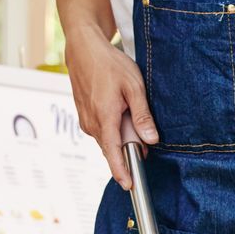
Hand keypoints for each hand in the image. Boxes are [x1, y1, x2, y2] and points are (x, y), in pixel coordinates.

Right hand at [64, 26, 158, 186]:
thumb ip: (142, 115)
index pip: (112, 152)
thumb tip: (150, 139)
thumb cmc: (109, 64)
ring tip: (131, 118)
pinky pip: (102, 131)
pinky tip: (121, 115)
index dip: (121, 171)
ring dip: (122, 138)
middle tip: (143, 140)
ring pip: (107, 140)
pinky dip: (114, 130)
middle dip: (128, 151)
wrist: (83, 48)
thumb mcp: (134, 87)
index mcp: (104, 116)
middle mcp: (91, 121)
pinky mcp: (84, 116)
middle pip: (112, 148)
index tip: (128, 185)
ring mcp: (85, 119)